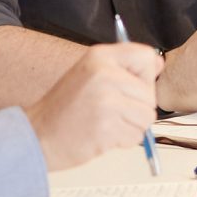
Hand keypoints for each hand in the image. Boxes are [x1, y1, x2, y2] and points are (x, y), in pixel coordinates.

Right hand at [23, 43, 161, 169]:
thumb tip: (158, 64)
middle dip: (136, 108)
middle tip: (109, 111)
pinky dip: (123, 140)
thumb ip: (123, 66)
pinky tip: (101, 134)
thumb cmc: (65, 108)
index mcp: (100, 56)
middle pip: (150, 93)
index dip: (144, 76)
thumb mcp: (89, 73)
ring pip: (147, 117)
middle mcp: (104, 74)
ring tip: (105, 122)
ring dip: (130, 126)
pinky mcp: (107, 127)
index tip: (127, 86)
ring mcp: (105, 101)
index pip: (148, 57)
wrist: (37, 135)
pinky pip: (136, 136)